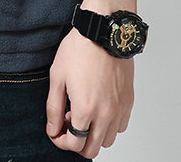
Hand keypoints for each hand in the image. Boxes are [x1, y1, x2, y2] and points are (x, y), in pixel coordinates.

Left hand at [45, 28, 133, 157]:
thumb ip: (54, 107)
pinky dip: (109, 125)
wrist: (103, 31)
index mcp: (85, 109)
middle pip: (92, 149)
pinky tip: (98, 107)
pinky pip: (121, 126)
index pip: (74, 144)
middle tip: (68, 123)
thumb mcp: (57, 76)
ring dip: (93, 134)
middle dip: (76, 142)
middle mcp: (106, 113)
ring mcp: (119, 108)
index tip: (56, 133)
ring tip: (83, 112)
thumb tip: (52, 129)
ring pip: (108, 140)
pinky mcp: (128, 100)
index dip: (61, 142)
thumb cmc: (80, 49)